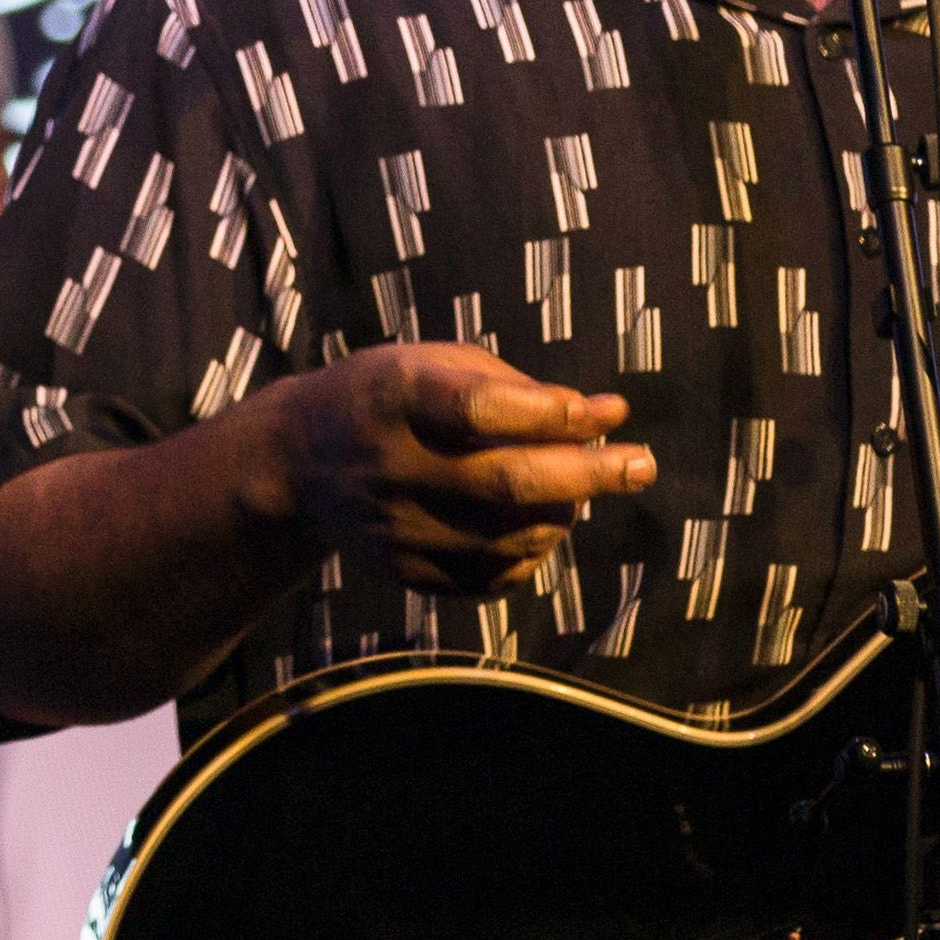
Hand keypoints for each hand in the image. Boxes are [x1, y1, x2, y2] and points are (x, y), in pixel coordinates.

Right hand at [251, 342, 652, 599]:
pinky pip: (491, 577)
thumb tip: (599, 419)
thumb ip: (509, 385)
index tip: (604, 410)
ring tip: (580, 489)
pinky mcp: (404, 571)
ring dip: (566, 514)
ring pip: (511, 537)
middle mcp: (393, 464)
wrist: (297, 464)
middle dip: (590, 474)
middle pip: (509, 482)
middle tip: (641, 464)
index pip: (482, 406)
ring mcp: (397, 527)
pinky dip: (532, 553)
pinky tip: (540, 527)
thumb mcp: (429, 362)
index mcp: (397, 396)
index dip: (550, 412)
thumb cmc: (385, 396)